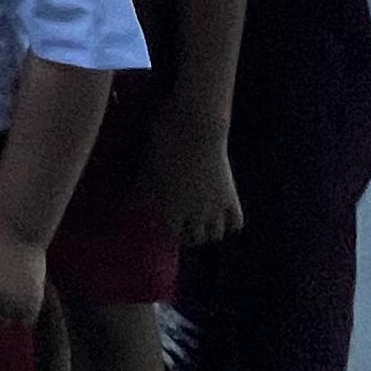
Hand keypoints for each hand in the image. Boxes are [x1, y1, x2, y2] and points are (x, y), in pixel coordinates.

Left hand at [147, 132, 243, 249]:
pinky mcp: (230, 198)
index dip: (172, 230)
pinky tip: (224, 212)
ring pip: (216, 235)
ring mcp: (213, 208)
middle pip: (196, 239)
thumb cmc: (164, 147)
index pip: (173, 236)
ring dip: (211, 229)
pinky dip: (231, 222)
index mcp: (169, 210)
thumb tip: (134, 202)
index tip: (172, 225)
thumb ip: (142, 191)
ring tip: (206, 220)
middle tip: (189, 224)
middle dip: (191, 233)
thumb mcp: (147, 170)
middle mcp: (192, 214)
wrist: (193, 131)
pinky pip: (236, 223)